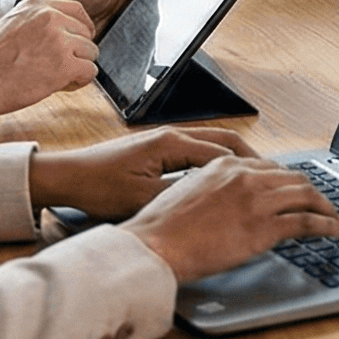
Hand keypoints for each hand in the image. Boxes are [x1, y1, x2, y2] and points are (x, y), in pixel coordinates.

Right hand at [0, 0, 99, 117]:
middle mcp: (50, 17)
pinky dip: (79, 82)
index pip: (77, 11)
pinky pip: (90, 72)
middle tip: (58, 66)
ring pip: (91, 52)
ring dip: (78, 67)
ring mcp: (59, 40)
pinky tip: (61, 86)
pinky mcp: (64, 65)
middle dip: (77, 51)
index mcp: (37, 5)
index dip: (80, 30)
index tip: (73, 44)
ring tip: (57, 77)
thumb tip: (60, 31)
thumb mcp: (10, 23)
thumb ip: (36, 22)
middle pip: (86, 33)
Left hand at [28, 125, 256, 219]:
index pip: (224, 151)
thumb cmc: (97, 186)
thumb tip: (213, 204)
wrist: (65, 176)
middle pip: (225, 140)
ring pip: (212, 144)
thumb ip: (180, 197)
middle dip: (251, 158)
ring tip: (253, 178)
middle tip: (272, 178)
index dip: (251, 167)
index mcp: (171, 143)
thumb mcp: (142, 199)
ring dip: (234, 158)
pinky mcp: (155, 148)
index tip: (271, 181)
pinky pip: (196, 150)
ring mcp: (163, 139)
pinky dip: (215, 161)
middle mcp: (171, 134)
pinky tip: (219, 180)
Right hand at [123, 157, 338, 283]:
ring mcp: (257, 200)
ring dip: (327, 208)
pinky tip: (336, 231)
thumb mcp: (189, 192)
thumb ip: (215, 190)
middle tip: (323, 204)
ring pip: (307, 196)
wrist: (155, 245)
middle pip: (294, 178)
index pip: (270, 167)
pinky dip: (327, 225)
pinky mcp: (264, 227)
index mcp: (226, 164)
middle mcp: (245, 176)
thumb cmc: (162, 227)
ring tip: (337, 219)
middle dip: (314, 191)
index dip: (289, 181)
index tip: (297, 191)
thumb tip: (229, 202)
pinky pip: (307, 222)